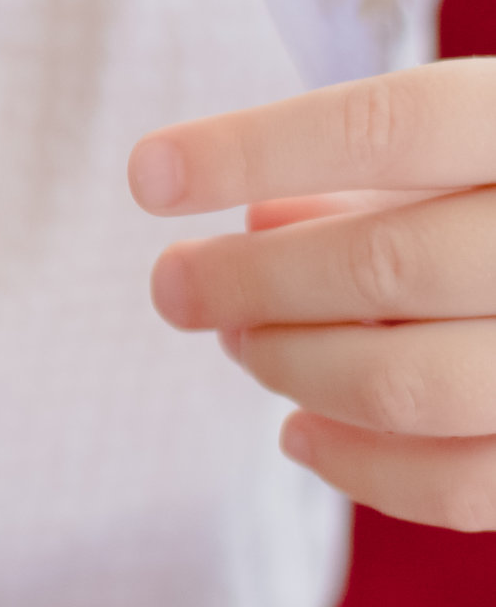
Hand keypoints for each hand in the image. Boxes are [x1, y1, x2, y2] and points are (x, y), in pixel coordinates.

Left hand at [133, 65, 495, 525]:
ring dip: (296, 369)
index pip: (395, 120)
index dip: (255, 146)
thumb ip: (383, 164)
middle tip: (175, 284)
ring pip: (416, 384)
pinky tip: (299, 432)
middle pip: (390, 264)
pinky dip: (361, 471)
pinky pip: (463, 486)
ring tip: (240, 342)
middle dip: (252, 281)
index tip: (145, 173)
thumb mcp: (487, 137)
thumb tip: (254, 222)